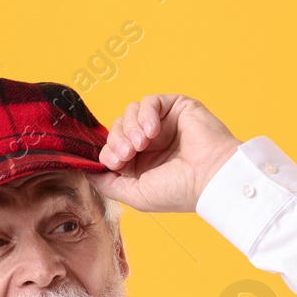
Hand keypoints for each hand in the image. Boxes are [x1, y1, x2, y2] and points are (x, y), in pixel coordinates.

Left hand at [87, 94, 241, 213]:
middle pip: (117, 128)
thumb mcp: (135, 194)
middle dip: (117, 139)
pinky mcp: (175, 107)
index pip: (111, 148)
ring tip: (141, 143)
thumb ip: (108, 183)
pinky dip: (146, 114)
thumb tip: (86, 171)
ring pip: (130, 112)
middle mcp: (151, 143)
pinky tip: (152, 131)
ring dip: (130, 127)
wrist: (210, 178)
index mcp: (141, 164)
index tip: (115, 162)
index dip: (107, 151)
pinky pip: (150, 101)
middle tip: (127, 152)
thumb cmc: (178, 191)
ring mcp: (163, 124)